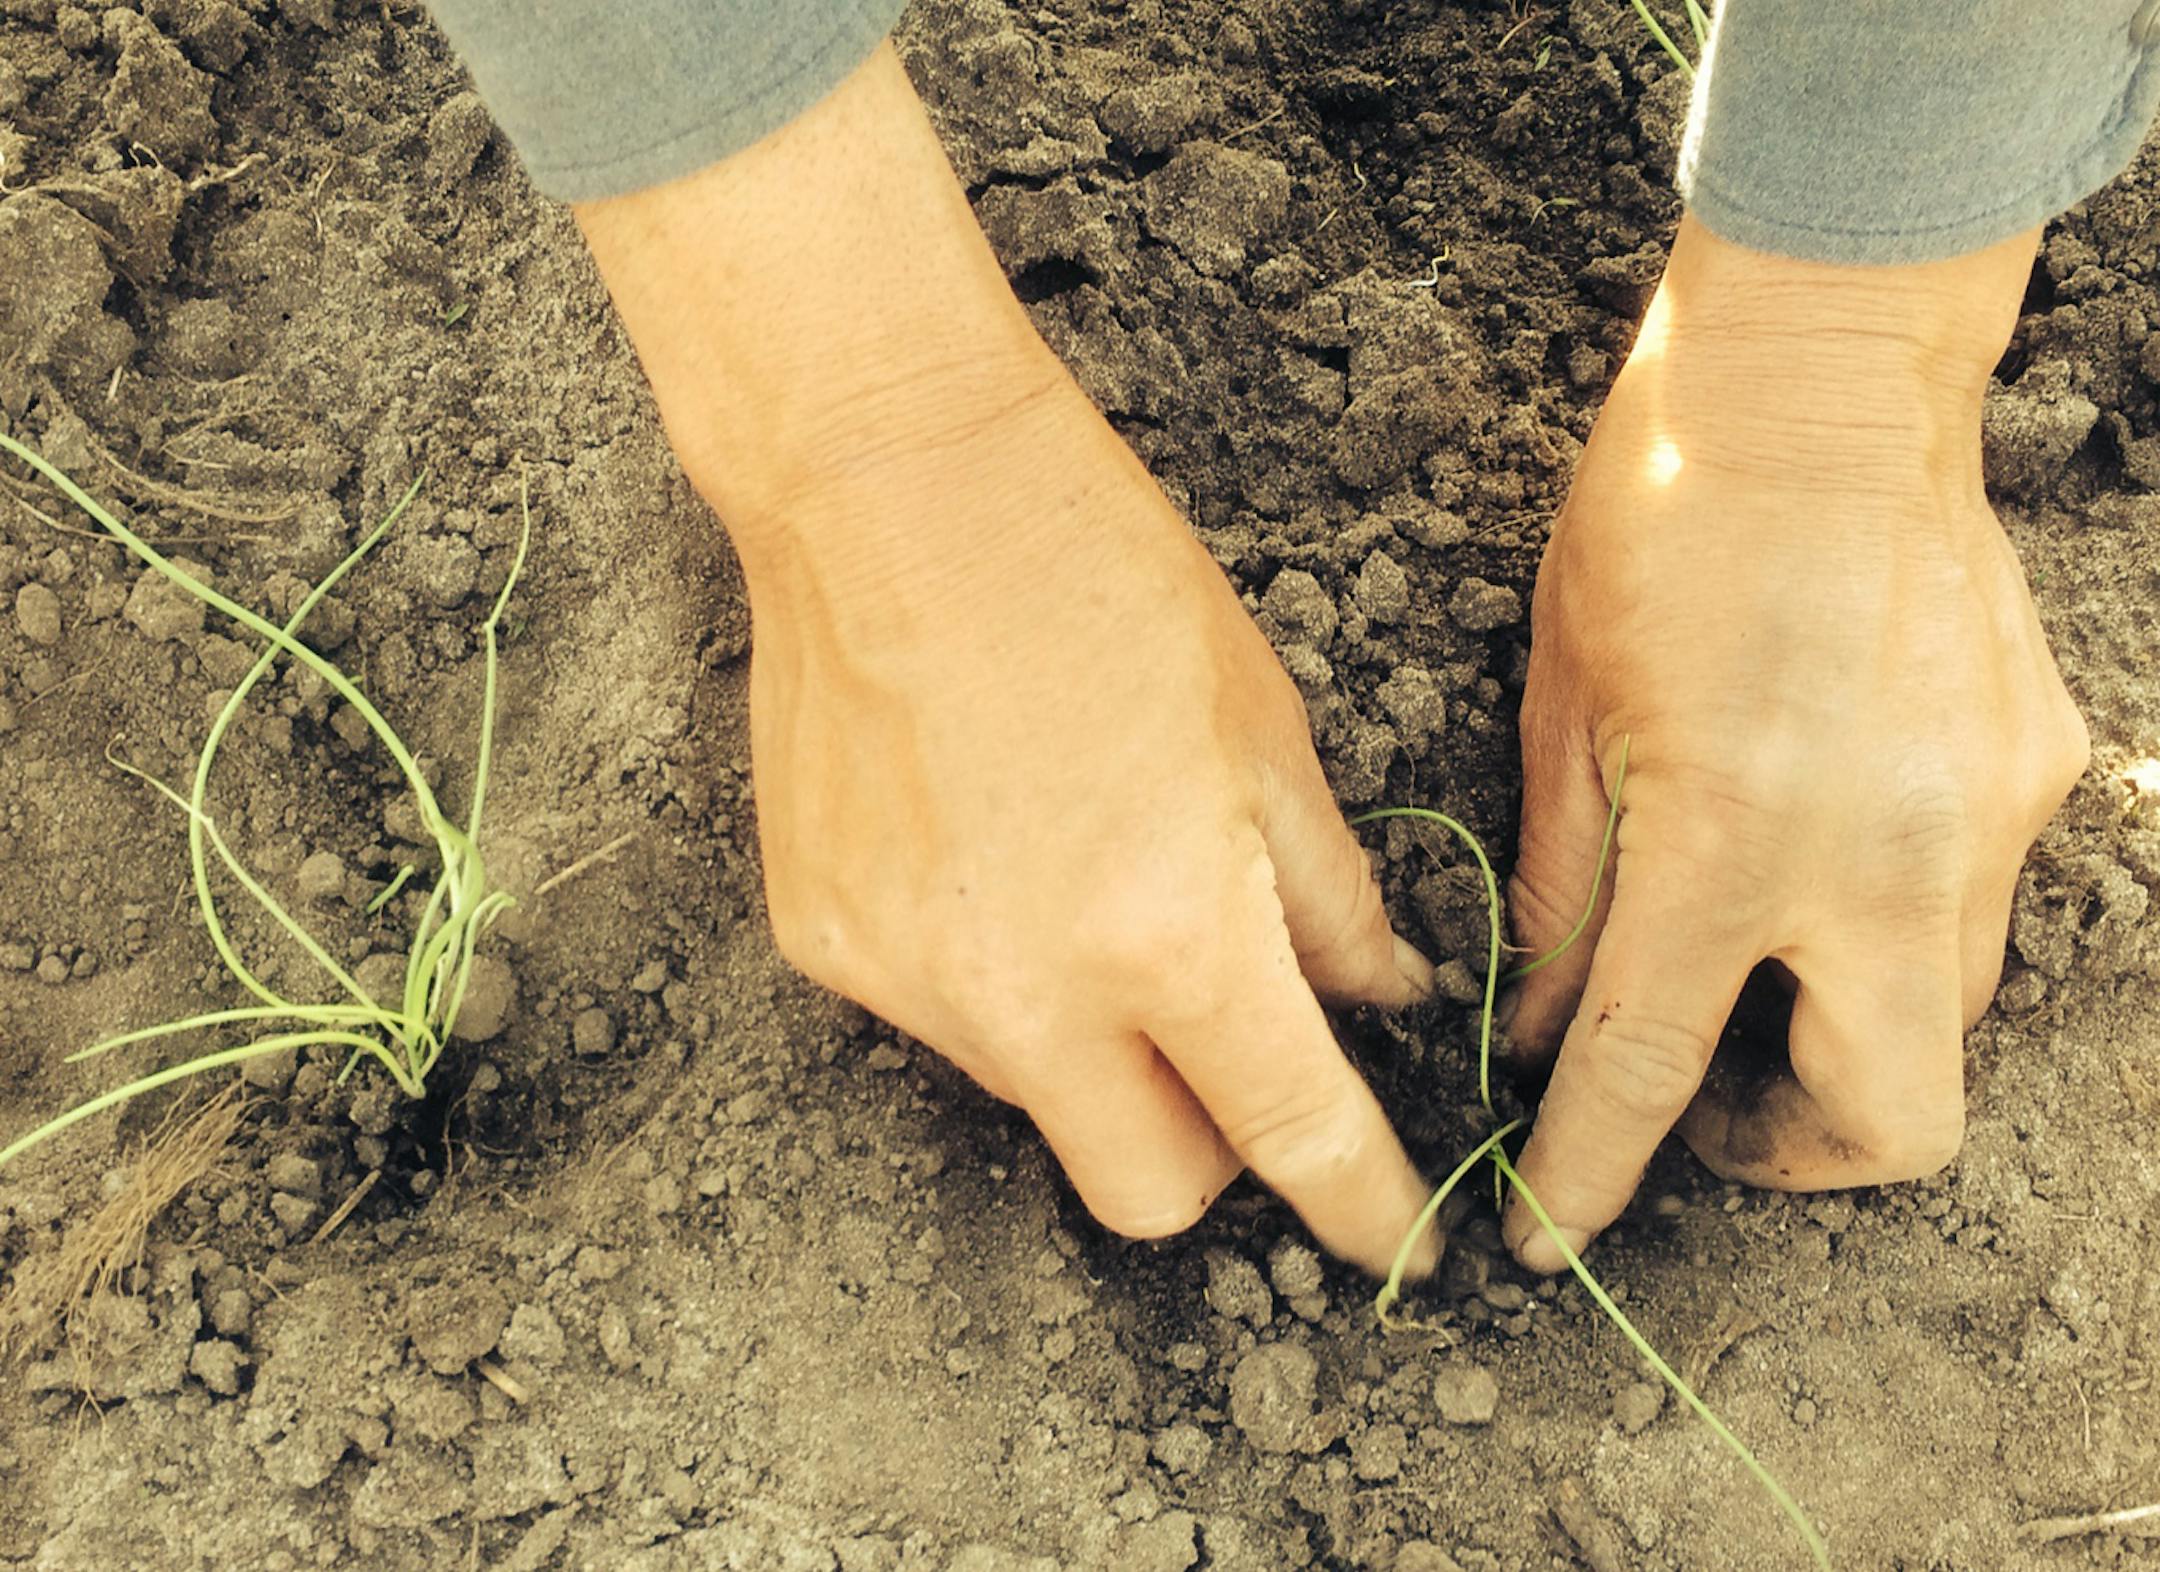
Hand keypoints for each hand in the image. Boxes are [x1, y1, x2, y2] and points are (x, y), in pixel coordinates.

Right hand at [573, 47, 1439, 1273]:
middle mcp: (1028, 996)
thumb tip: (1372, 998)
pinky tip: (991, 851)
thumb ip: (1326, 898)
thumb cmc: (1093, 570)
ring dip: (1093, 1043)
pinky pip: (942, 1018)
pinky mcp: (826, 947)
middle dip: (1215, 1150)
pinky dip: (992, 975)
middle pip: (1150, 1193)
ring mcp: (910, 982)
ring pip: (1040, 1098)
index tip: (1394, 1238)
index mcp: (1170, 937)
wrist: (884, 481)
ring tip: (1084, 877)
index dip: (1364, 1206)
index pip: (1294, 1136)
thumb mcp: (1262, 725)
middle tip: (1234, 1047)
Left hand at [1500, 216, 2088, 1271]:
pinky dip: (1885, 925)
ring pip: (1937, 1022)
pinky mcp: (2037, 765)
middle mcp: (1883, 858)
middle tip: (1692, 1099)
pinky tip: (1815, 842)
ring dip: (1837, 1036)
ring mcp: (1984, 816)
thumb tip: (1539, 1030)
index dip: (1588, 1175)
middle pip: (1884, 1121)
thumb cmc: (1659, 514)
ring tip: (1740, 958)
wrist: (1824, 374)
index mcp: (1730, 842)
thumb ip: (1564, 893)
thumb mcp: (1563, 710)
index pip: (1644, 1067)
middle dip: (1781, 1152)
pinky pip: (1970, 904)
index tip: (1546, 1241)